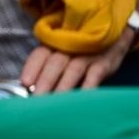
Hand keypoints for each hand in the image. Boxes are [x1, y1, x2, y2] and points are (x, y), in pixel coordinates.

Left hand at [19, 28, 133, 92]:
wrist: (113, 35)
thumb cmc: (79, 49)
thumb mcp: (62, 50)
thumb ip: (47, 65)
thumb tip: (29, 87)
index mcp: (54, 43)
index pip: (40, 54)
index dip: (32, 68)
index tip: (25, 83)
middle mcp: (69, 47)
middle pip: (55, 63)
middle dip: (45, 82)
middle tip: (38, 99)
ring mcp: (88, 54)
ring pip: (73, 70)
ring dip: (64, 87)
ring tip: (56, 103)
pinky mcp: (104, 63)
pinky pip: (95, 75)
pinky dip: (88, 86)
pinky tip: (81, 98)